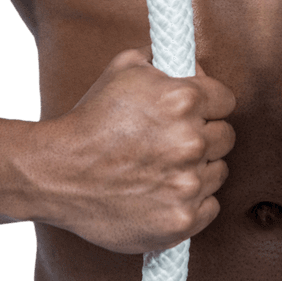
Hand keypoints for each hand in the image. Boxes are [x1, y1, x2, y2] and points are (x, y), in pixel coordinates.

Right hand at [29, 46, 235, 253]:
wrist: (54, 173)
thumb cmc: (90, 119)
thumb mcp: (125, 68)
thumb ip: (168, 59)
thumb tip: (198, 64)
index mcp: (183, 100)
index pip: (227, 101)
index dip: (208, 105)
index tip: (192, 114)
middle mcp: (190, 142)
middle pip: (226, 137)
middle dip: (204, 136)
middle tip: (170, 142)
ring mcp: (187, 185)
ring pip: (218, 172)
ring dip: (197, 170)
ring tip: (160, 168)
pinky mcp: (181, 221)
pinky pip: (210, 206)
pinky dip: (191, 202)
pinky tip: (162, 193)